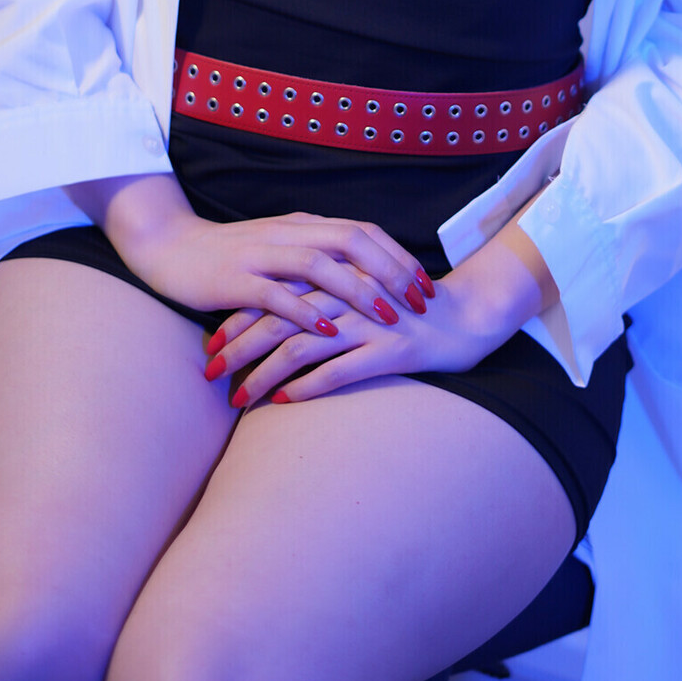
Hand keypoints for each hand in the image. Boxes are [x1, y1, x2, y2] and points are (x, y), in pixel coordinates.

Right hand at [69, 174, 433, 331]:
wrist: (168, 247)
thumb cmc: (228, 255)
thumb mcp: (279, 249)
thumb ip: (314, 258)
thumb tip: (361, 278)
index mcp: (303, 226)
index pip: (364, 232)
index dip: (398, 256)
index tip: (425, 284)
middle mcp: (289, 234)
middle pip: (353, 241)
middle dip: (391, 271)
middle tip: (419, 301)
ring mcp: (262, 254)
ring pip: (322, 264)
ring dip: (358, 289)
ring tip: (387, 316)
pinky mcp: (236, 279)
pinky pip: (277, 294)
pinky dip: (306, 310)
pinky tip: (329, 329)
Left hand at [206, 215, 553, 407]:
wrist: (470, 315)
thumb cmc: (412, 310)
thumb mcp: (364, 296)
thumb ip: (327, 299)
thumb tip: (282, 319)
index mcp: (339, 277)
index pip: (275, 293)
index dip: (240, 317)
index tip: (212, 342)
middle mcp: (349, 296)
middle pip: (279, 318)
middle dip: (239, 346)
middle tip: (210, 372)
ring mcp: (370, 323)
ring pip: (301, 346)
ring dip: (263, 373)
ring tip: (236, 397)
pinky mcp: (391, 351)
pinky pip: (340, 370)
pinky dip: (306, 387)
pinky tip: (282, 403)